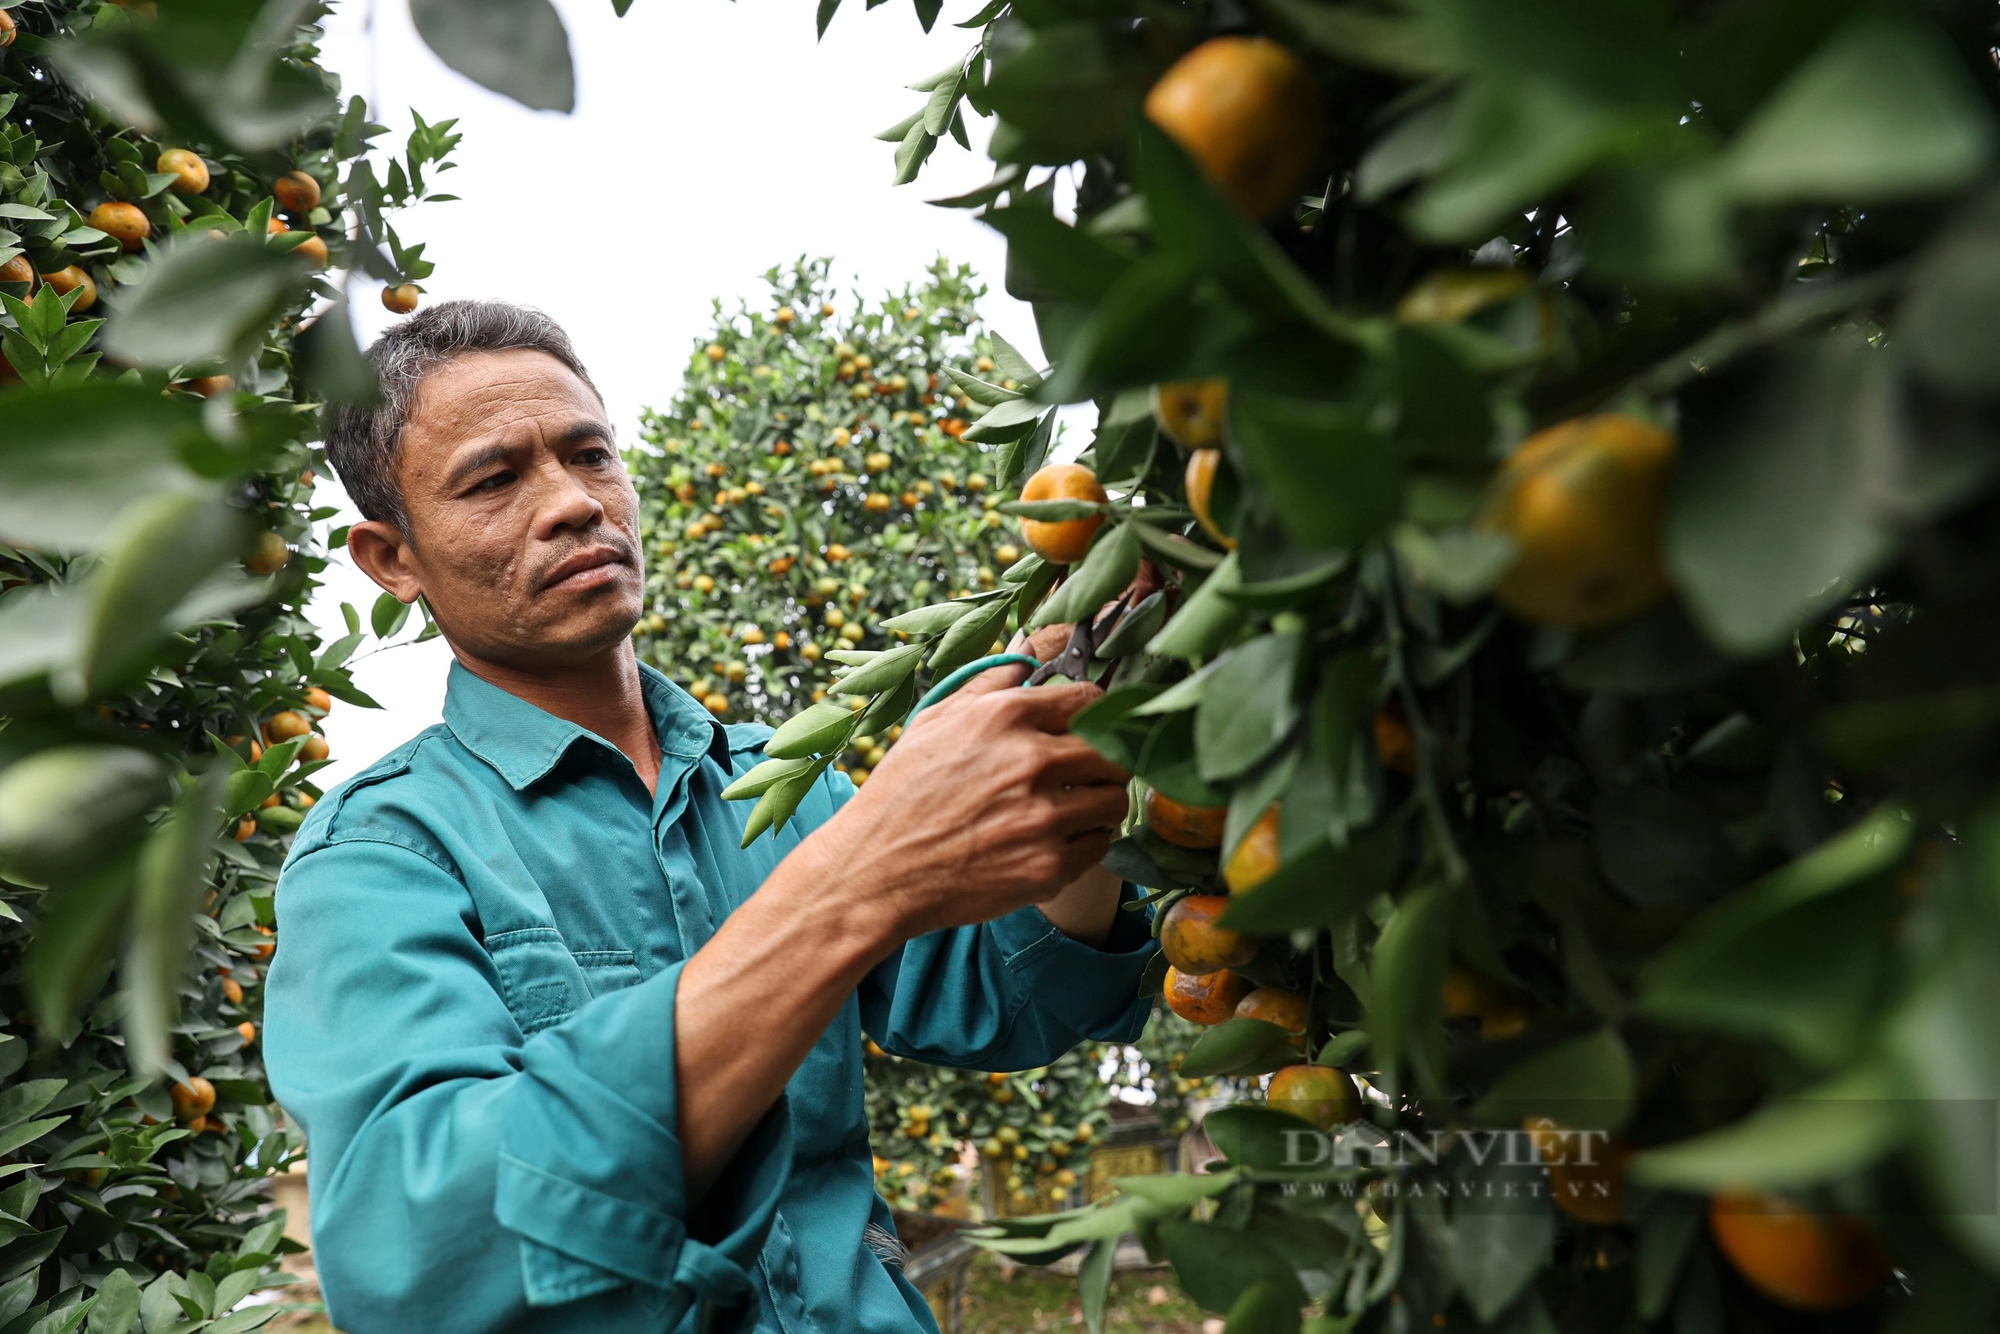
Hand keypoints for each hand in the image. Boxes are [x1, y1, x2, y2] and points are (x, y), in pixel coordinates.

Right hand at [807, 675, 1130, 940]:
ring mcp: (1042, 816)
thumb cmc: (901, 793)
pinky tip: (1054, 842)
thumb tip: (1023, 660)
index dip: (1095, 715)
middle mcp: (1030, 760)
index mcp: (1006, 716)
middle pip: (1114, 752)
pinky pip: (1099, 846)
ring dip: (1099, 805)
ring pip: (1114, 801)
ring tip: (1074, 811)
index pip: (1090, 699)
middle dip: (1105, 762)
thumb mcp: (934, 721)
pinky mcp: (1048, 865)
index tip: (1090, 731)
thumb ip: (986, 685)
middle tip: (1087, 775)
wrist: (876, 870)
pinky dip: (1084, 844)